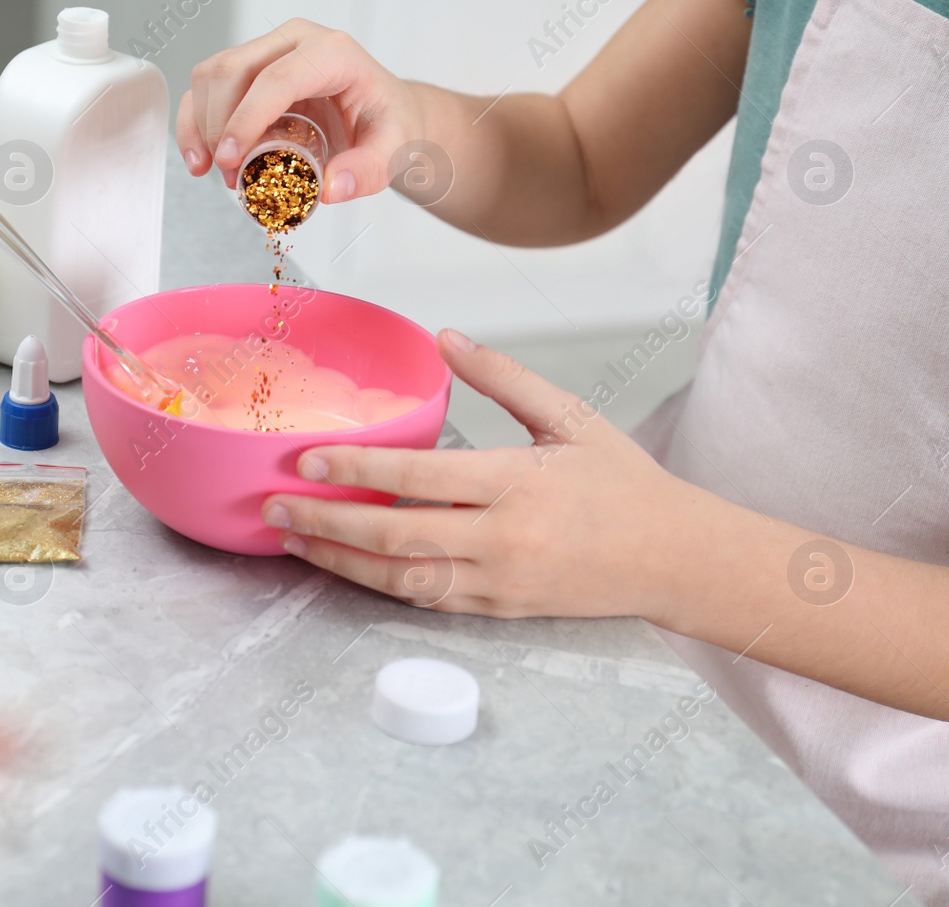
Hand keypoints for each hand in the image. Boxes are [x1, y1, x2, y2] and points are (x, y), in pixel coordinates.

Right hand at [176, 18, 424, 200]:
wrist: (385, 113)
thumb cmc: (388, 124)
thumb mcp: (395, 149)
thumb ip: (369, 169)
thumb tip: (330, 188)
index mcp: (331, 52)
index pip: (276, 78)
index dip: (246, 118)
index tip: (230, 160)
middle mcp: (294, 41)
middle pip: (233, 70)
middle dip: (218, 126)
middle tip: (229, 175)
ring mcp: (267, 49)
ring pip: (212, 74)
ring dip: (201, 125)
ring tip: (216, 171)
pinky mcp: (248, 67)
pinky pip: (207, 86)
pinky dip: (194, 122)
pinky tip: (198, 158)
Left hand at [261, 328, 716, 619]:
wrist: (675, 558)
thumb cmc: (623, 482)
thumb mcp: (570, 416)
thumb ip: (504, 377)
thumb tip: (447, 338)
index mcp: (517, 483)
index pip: (418, 477)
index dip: (356, 469)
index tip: (306, 460)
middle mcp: (503, 539)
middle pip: (394, 535)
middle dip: (326, 522)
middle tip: (274, 506)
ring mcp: (499, 582)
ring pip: (401, 579)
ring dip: (340, 562)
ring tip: (293, 542)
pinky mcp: (500, 610)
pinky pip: (427, 601)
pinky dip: (380, 585)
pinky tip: (345, 566)